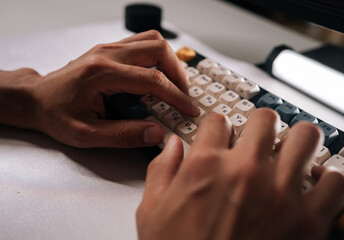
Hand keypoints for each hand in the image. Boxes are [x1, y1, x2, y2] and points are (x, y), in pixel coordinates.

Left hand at [0, 30, 198, 147]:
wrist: (36, 98)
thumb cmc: (56, 115)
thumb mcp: (86, 135)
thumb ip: (122, 135)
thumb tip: (156, 133)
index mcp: (102, 74)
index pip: (152, 80)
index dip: (176, 96)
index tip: (188, 110)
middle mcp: (107, 54)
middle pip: (157, 49)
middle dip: (178, 73)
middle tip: (183, 95)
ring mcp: (108, 48)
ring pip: (151, 40)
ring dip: (169, 61)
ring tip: (174, 84)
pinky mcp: (109, 49)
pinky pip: (141, 43)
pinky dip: (157, 56)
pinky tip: (157, 74)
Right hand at [136, 108, 343, 239]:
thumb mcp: (152, 213)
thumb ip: (160, 171)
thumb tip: (170, 146)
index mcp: (204, 166)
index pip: (217, 121)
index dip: (218, 127)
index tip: (221, 137)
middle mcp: (244, 172)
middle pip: (264, 119)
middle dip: (260, 126)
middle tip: (259, 140)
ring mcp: (280, 193)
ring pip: (306, 136)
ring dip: (298, 142)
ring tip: (290, 154)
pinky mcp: (309, 220)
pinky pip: (335, 181)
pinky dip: (327, 180)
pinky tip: (312, 187)